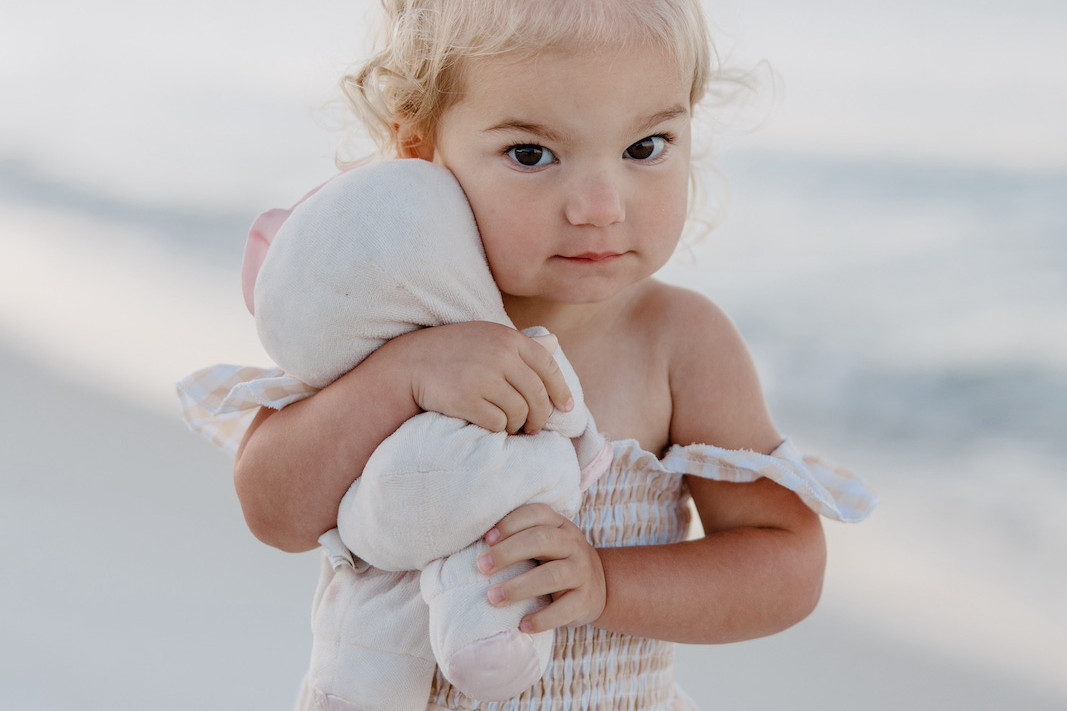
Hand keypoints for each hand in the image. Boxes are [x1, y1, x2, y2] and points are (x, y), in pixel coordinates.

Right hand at [384, 321, 572, 433]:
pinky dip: (498, 429)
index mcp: (509, 338)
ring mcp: (484, 377)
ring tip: (510, 427)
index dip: (560, 390)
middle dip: (540, 417)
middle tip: (534, 428)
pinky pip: (498, 423)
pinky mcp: (468, 399)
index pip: (548, 366)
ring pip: (519, 413)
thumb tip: (556, 344)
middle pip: (537, 395)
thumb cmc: (451, 351)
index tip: (566, 407)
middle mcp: (500, 355)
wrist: (410, 363)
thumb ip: (519, 344)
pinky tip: (491, 426)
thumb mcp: (486, 336)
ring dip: (518, 425)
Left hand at [476, 503, 605, 632]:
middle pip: (542, 540)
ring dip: (519, 587)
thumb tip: (475, 545)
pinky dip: (542, 618)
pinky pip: (565, 609)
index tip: (486, 539)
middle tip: (481, 567)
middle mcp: (573, 544)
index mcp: (559, 525)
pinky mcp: (585, 600)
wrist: (598, 586)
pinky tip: (522, 625)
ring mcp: (582, 572)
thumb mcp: (544, 544)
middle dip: (508, 552)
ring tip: (493, 598)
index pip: (536, 514)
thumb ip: (519, 538)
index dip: (511, 524)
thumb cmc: (555, 561)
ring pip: (552, 575)